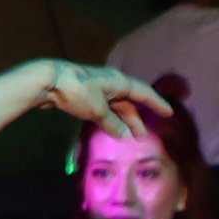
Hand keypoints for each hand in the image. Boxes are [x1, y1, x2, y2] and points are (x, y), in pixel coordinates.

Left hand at [35, 61, 167, 131]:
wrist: (49, 82)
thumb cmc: (77, 92)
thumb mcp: (97, 110)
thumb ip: (112, 123)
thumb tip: (125, 135)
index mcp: (120, 82)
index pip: (144, 93)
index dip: (157, 104)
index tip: (169, 113)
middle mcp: (112, 83)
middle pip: (129, 102)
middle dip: (137, 119)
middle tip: (142, 136)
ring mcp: (99, 89)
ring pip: (116, 106)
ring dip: (122, 121)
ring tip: (128, 137)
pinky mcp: (86, 95)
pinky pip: (105, 108)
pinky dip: (110, 119)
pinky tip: (110, 128)